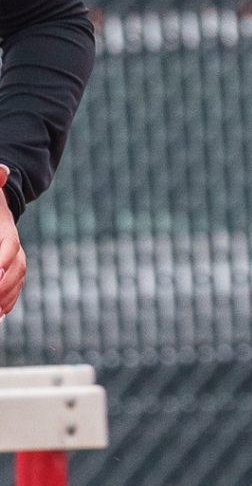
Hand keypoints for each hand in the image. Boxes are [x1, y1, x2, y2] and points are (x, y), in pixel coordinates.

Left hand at [0, 168, 23, 316]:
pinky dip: (8, 303)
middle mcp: (15, 247)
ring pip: (16, 282)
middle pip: (16, 269)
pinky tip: (0, 316)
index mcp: (7, 229)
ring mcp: (14, 260)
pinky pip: (13, 289)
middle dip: (6, 286)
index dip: (4, 261)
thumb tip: (1, 170)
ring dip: (7, 298)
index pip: (10, 246)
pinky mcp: (9, 271)